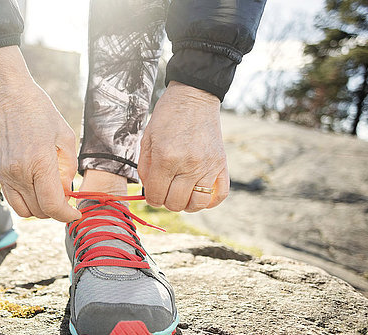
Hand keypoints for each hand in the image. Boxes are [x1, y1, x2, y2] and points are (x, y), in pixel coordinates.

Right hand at [0, 47, 80, 221]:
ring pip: (25, 211)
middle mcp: (19, 172)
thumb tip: (66, 192)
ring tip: (50, 194)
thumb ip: (68, 169)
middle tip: (66, 197)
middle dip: (56, 211)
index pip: (52, 205)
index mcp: (39, 162)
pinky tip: (37, 189)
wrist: (9, 97)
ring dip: (40, 209)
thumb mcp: (66, 137)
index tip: (76, 214)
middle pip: (40, 211)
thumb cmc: (40, 112)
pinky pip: (13, 200)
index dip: (67, 215)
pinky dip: (27, 202)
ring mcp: (6, 174)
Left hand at [138, 82, 229, 211]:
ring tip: (181, 193)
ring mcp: (207, 166)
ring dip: (186, 203)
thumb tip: (149, 191)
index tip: (153, 191)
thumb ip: (145, 168)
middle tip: (165, 189)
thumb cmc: (167, 117)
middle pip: (175, 203)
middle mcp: (188, 165)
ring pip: (196, 204)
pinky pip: (219, 195)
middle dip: (166, 201)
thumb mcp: (147, 139)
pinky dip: (209, 201)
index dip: (151, 197)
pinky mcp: (221, 165)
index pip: (156, 196)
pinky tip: (199, 193)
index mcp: (166, 158)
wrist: (193, 97)